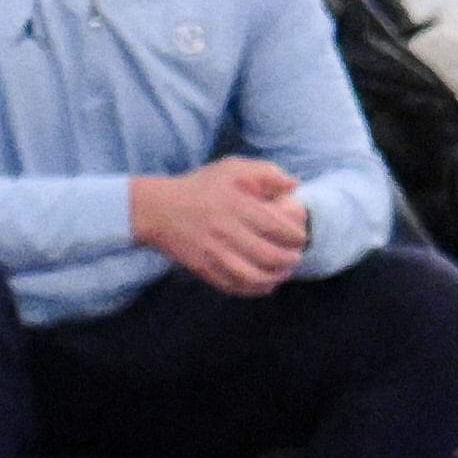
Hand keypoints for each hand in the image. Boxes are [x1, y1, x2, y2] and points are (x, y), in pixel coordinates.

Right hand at [131, 158, 313, 295]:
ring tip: (284, 272)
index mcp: (238, 206)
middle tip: (296, 256)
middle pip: (270, 255)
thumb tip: (294, 185)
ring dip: (276, 277)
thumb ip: (267, 174)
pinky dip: (254, 289)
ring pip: (253, 276)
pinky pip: (233, 286)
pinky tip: (265, 283)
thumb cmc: (201, 187)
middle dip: (291, 259)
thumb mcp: (233, 168)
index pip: (279, 228)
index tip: (300, 236)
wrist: (157, 208)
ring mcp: (213, 253)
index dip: (297, 236)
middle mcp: (227, 232)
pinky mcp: (203, 268)